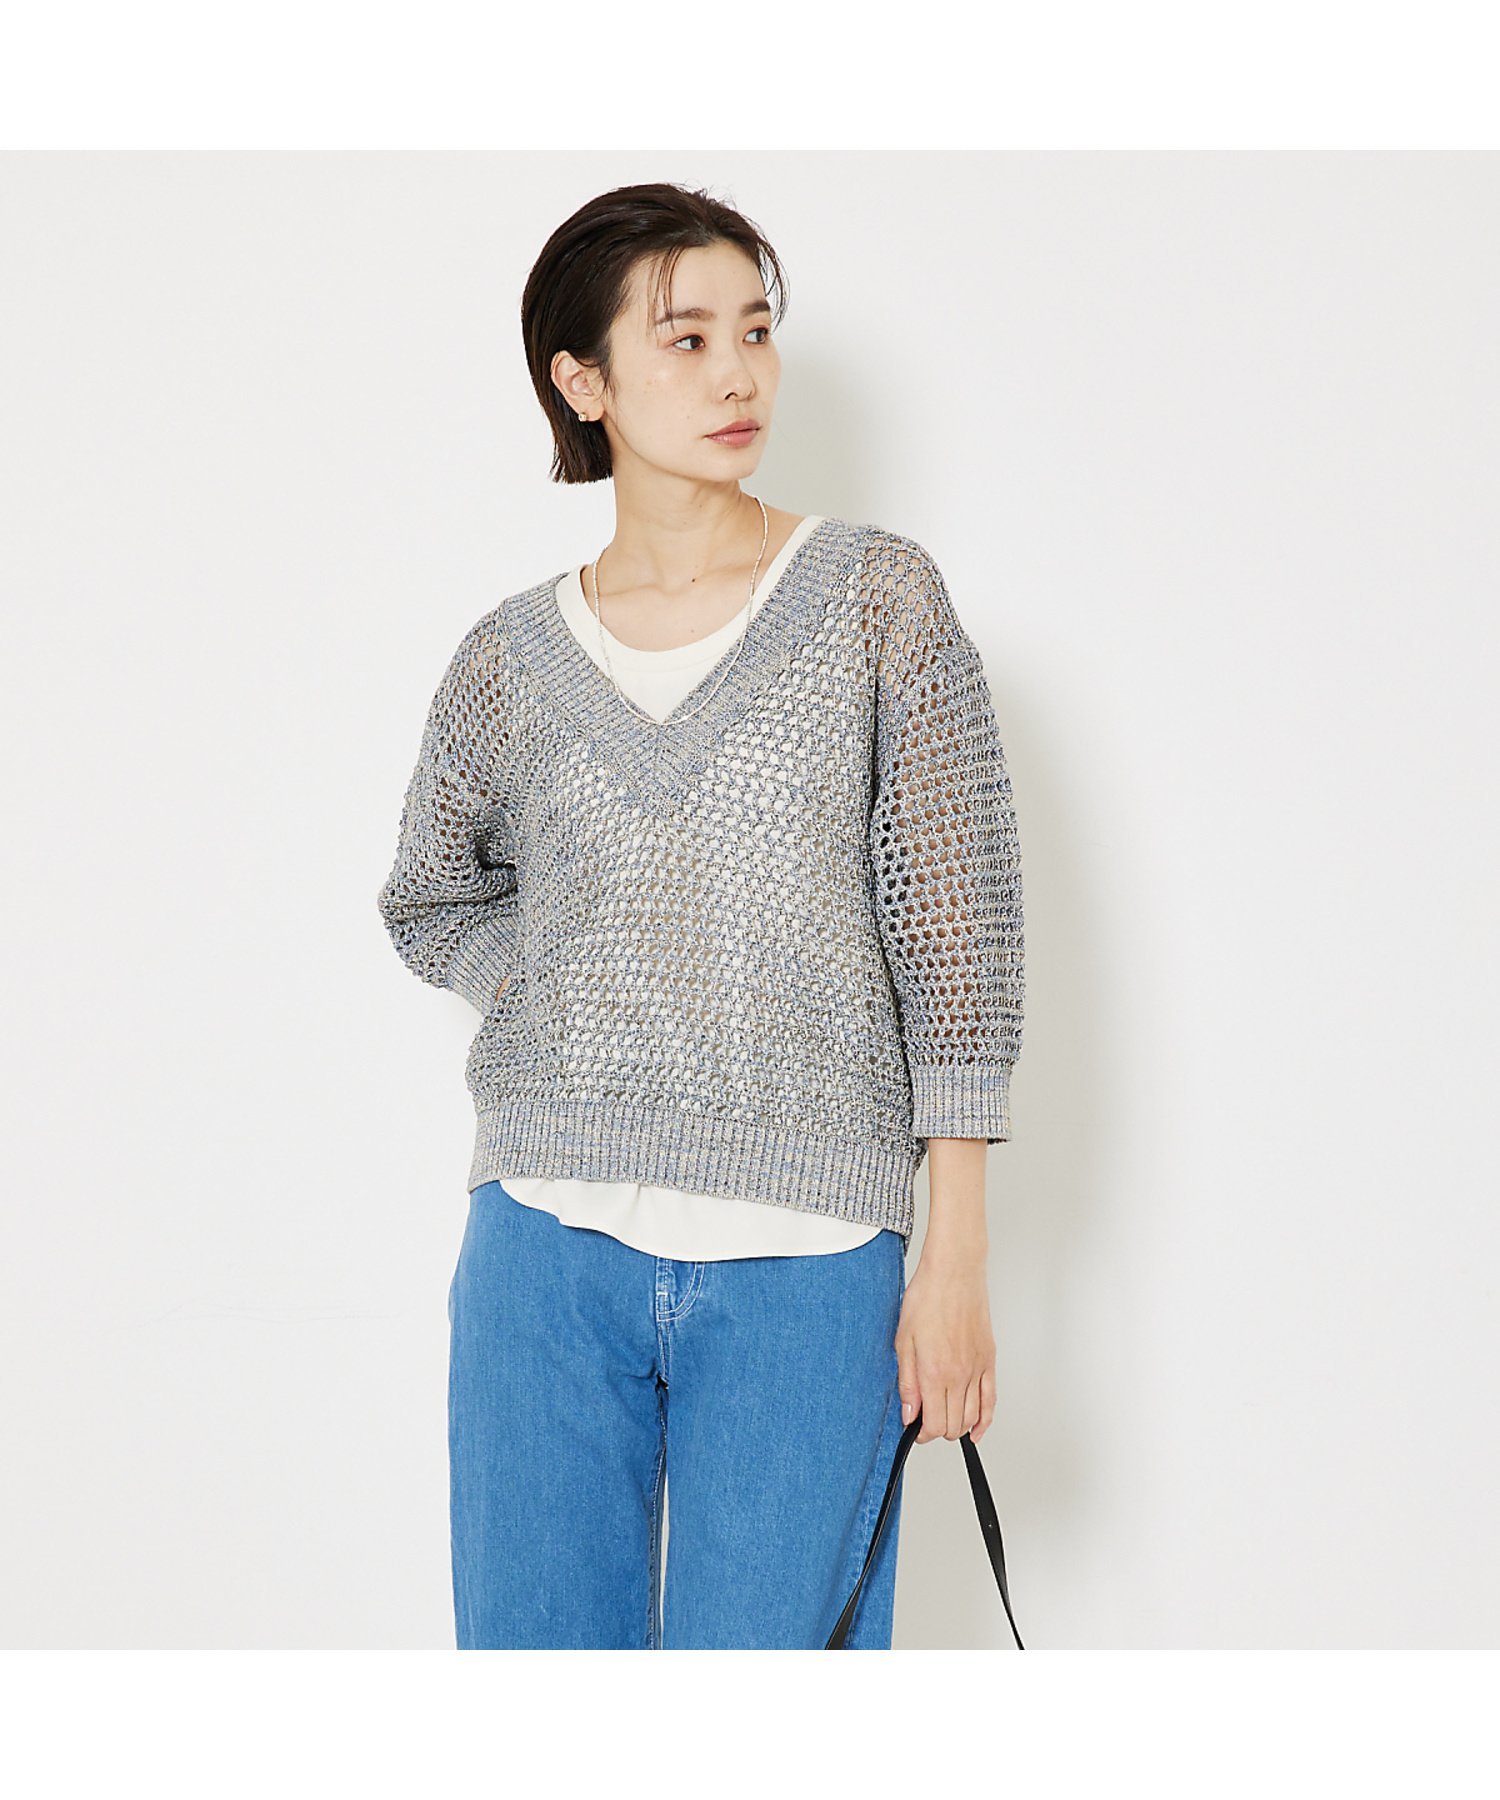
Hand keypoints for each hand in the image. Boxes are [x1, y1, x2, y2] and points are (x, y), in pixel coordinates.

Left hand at [895, 1253, 996, 1445]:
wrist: (955, 1273)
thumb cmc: (928, 1298)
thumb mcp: (903, 1340)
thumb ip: (907, 1382)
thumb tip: (909, 1413)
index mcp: (934, 1372)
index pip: (934, 1424)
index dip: (923, 1434)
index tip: (915, 1429)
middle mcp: (959, 1375)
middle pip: (953, 1425)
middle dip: (937, 1430)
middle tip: (924, 1421)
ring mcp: (977, 1370)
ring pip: (972, 1417)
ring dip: (958, 1427)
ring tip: (944, 1419)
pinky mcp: (989, 1361)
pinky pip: (991, 1401)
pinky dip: (984, 1420)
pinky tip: (976, 1429)